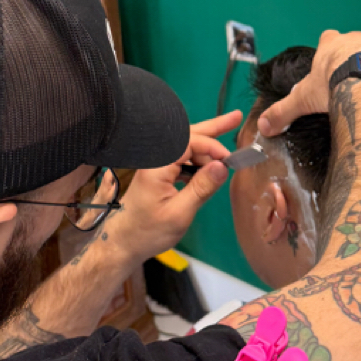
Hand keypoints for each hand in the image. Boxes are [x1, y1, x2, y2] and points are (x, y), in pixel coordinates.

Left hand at [108, 110, 241, 263]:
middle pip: (186, 136)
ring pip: (184, 146)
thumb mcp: (180, 213)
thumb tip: (223, 166)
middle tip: (236, 117)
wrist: (123, 243)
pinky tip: (211, 164)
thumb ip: (201, 188)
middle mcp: (155, 159)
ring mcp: (155, 165)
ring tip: (228, 139)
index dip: (211, 147)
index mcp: (156, 165)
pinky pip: (180, 158)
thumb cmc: (149, 232)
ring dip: (207, 144)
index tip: (229, 160)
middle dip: (212, 128)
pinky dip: (198, 159)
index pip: (188, 142)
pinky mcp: (158, 172)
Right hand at [257, 30, 360, 136]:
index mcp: (332, 44)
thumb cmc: (332, 85)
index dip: (329, 53)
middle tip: (354, 86)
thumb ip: (283, 112)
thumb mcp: (304, 100)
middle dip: (355, 62)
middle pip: (355, 45)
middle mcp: (356, 37)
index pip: (328, 39)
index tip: (331, 69)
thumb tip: (262, 127)